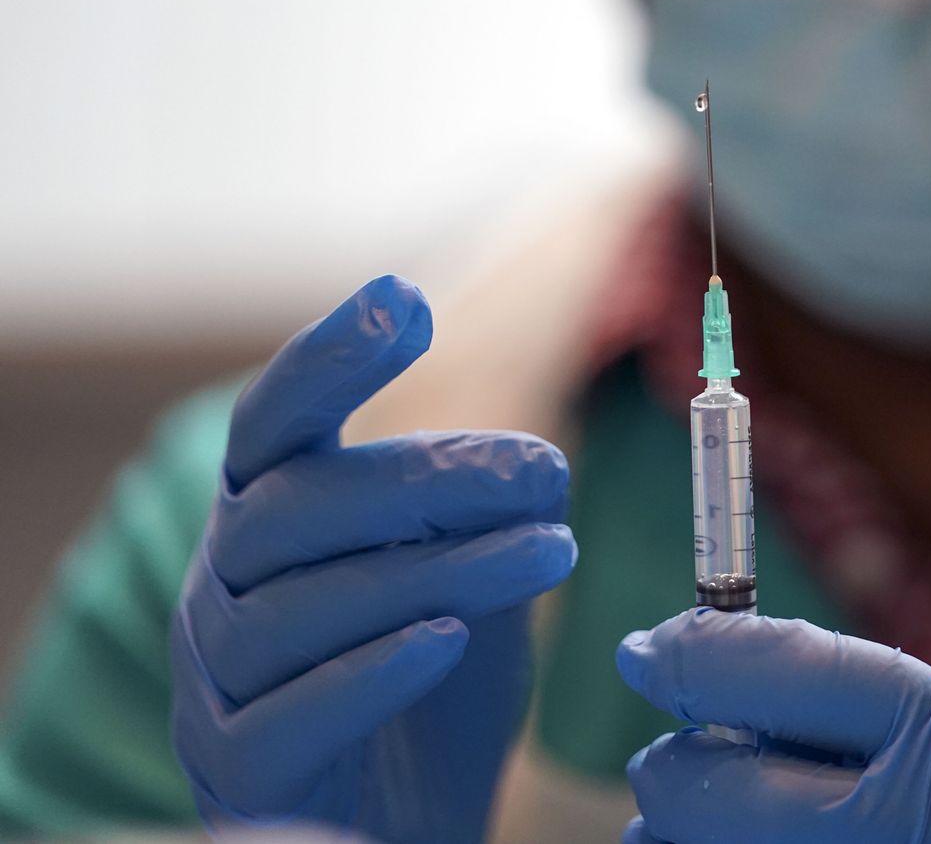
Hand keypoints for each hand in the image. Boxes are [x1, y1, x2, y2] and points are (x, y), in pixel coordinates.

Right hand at [170, 276, 575, 842]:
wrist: (408, 820)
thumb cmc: (434, 690)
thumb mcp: (470, 583)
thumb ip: (481, 523)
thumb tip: (538, 465)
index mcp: (269, 519)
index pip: (275, 423)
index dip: (329, 359)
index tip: (403, 302)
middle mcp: (223, 585)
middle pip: (293, 506)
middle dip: (422, 477)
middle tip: (541, 471)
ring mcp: (216, 679)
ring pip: (301, 606)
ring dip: (434, 569)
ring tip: (549, 554)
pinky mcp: (235, 767)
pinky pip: (288, 715)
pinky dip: (372, 671)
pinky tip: (451, 641)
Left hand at [616, 609, 930, 843]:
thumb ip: (873, 696)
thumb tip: (725, 681)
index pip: (783, 674)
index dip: (695, 653)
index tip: (648, 648)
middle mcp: (911, 831)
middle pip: (709, 791)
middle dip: (680, 759)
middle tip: (694, 746)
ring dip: (693, 831)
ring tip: (743, 814)